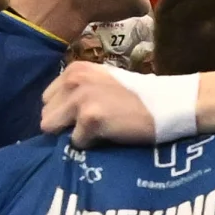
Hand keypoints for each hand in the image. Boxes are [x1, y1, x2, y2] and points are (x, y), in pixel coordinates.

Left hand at [39, 60, 164, 144]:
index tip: (82, 117)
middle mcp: (73, 80)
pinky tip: (108, 135)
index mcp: (74, 70)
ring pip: (53, 129)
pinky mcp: (90, 120)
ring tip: (96, 131)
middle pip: (46, 116)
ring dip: (73, 134)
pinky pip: (76, 142)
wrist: (167, 104)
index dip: (63, 112)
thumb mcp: (102, 80)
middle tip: (89, 126)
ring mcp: (80, 99)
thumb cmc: (137, 96)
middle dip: (64, 125)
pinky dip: (90, 144)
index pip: (46, 100)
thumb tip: (56, 114)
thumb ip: (79, 89)